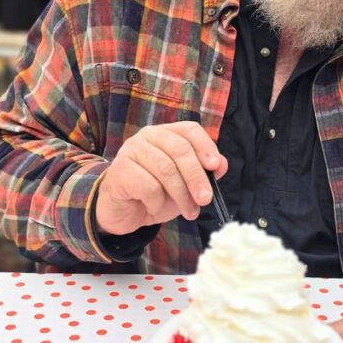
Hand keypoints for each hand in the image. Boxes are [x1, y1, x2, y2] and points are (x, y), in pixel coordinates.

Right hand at [95, 121, 227, 235]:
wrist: (124, 213)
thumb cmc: (156, 194)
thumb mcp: (185, 185)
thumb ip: (204, 172)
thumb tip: (221, 164)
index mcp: (166, 133)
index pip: (189, 130)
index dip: (205, 146)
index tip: (215, 166)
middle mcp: (148, 136)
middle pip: (179, 149)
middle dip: (196, 177)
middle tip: (205, 199)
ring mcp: (131, 150)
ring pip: (166, 169)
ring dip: (182, 195)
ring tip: (190, 212)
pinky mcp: (120, 170)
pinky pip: (148, 186)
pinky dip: (157, 202)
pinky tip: (153, 207)